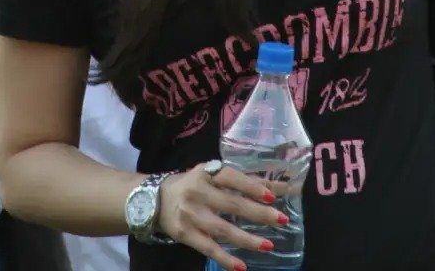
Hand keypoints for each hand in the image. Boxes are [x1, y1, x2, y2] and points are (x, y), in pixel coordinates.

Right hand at [155, 161, 285, 270]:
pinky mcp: (185, 234)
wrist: (153, 200)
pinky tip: (241, 266)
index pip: (231, 178)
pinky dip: (225, 258)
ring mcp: (191, 215)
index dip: (251, 186)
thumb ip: (237, 182)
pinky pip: (208, 248)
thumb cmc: (190, 185)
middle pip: (232, 204)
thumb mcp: (209, 176)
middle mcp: (197, 192)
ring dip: (247, 239)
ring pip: (223, 229)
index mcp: (205, 173)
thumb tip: (273, 187)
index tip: (272, 196)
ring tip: (268, 245)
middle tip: (281, 220)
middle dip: (258, 213)